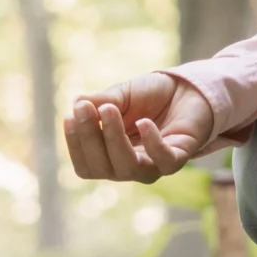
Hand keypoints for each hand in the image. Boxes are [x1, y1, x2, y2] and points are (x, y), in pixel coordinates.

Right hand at [62, 71, 216, 182]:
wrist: (186, 88)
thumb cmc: (150, 96)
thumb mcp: (120, 95)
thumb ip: (101, 102)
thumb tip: (77, 104)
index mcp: (110, 156)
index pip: (87, 165)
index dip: (75, 145)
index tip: (69, 116)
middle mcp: (130, 167)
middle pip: (102, 168)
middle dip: (90, 138)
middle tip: (86, 108)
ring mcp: (154, 165)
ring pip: (128, 168)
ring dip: (114, 139)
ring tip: (109, 109)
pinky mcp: (178, 158)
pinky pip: (164, 161)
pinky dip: (152, 143)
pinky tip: (144, 122)